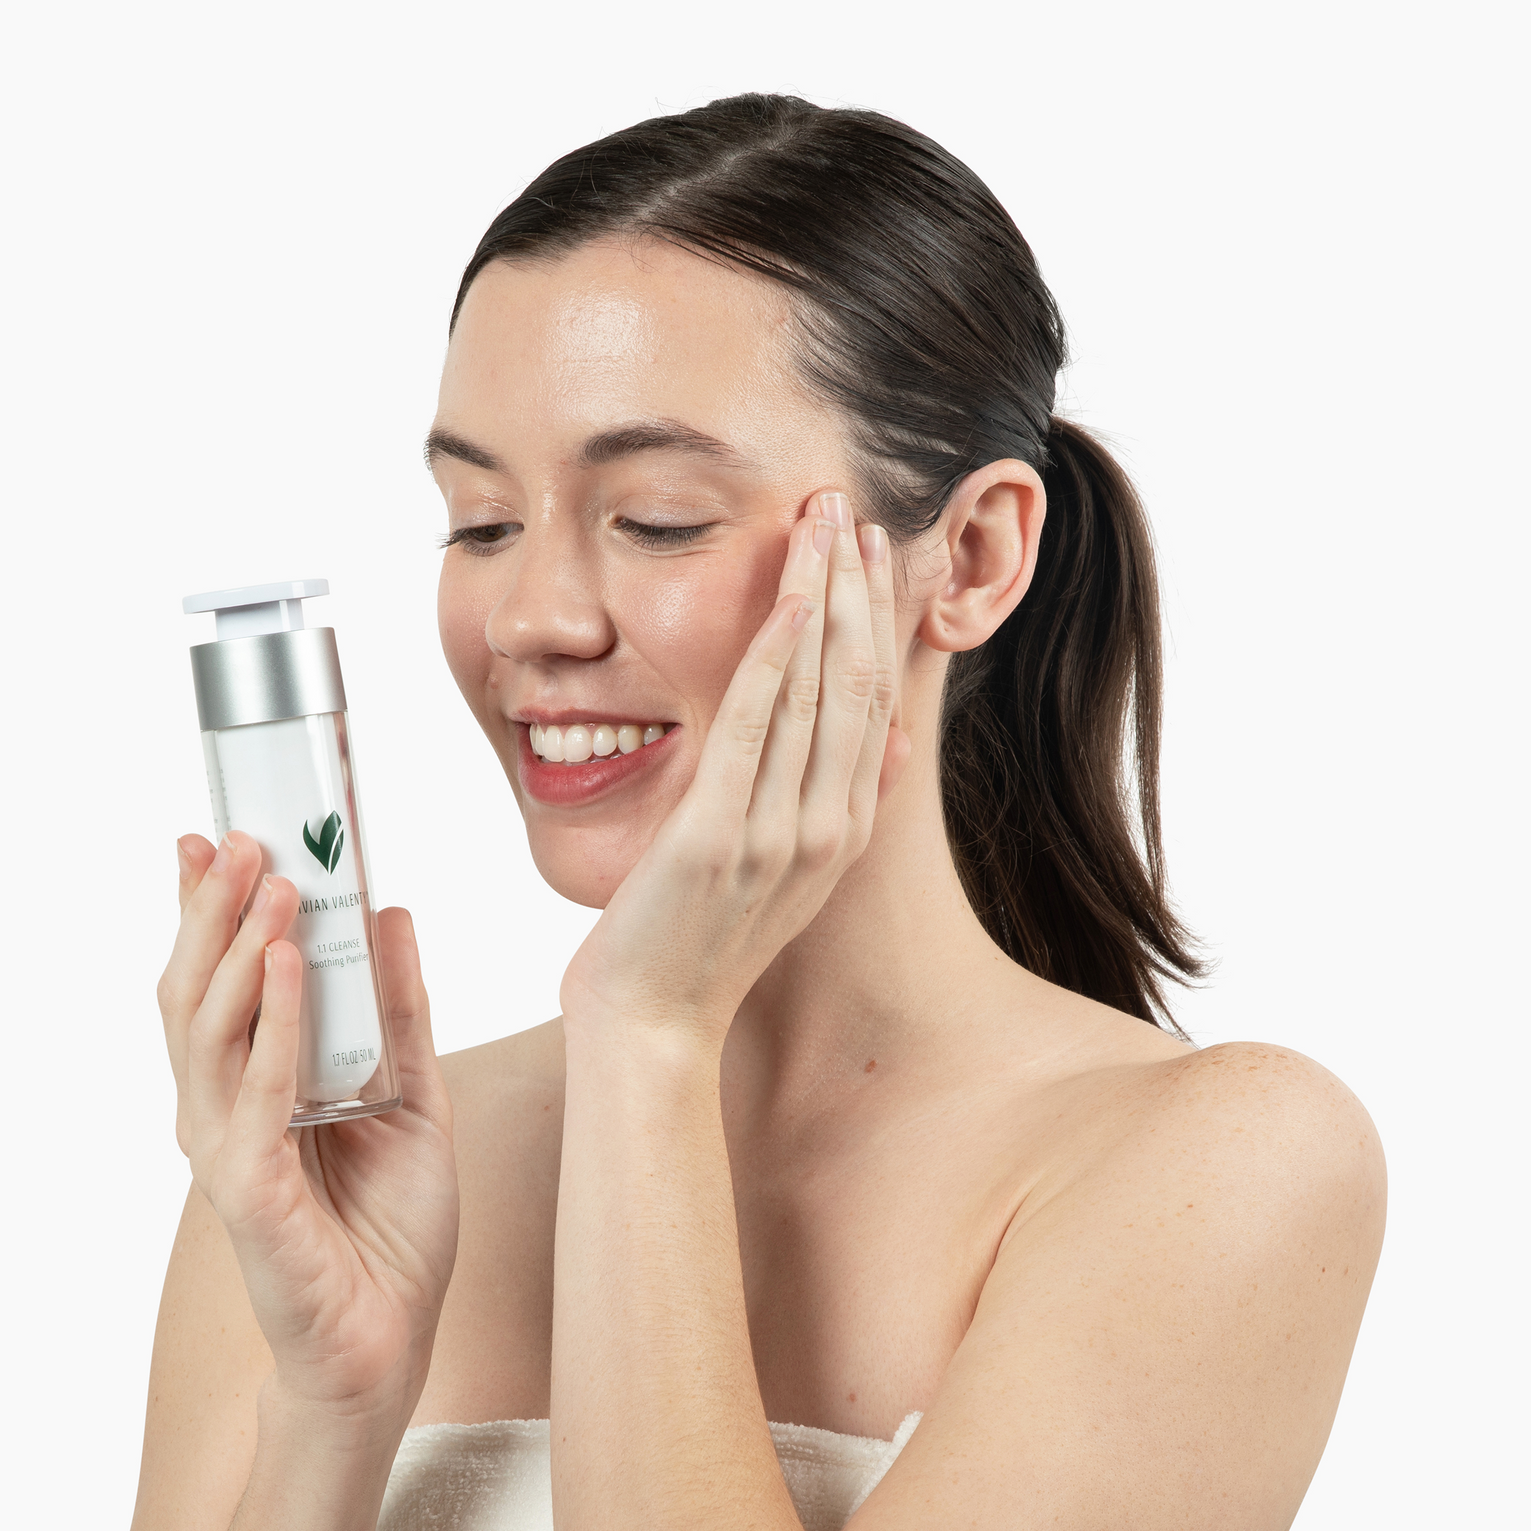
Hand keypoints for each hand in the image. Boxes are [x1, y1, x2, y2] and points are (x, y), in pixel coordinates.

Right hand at [157, 834, 459, 1425]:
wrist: (389, 1342)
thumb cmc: (388, 1229)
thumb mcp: (411, 1097)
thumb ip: (397, 1013)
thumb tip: (390, 913)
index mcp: (252, 1086)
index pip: (214, 981)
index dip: (206, 909)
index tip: (215, 835)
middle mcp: (222, 1109)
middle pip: (194, 991)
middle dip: (212, 909)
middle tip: (239, 837)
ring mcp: (226, 1148)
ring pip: (210, 1029)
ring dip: (238, 948)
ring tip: (270, 882)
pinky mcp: (249, 1190)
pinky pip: (256, 1091)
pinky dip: (270, 1024)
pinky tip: (286, 965)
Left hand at [559, 491, 912, 1046]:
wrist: (652, 1026)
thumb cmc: (693, 949)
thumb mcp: (776, 878)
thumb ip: (817, 810)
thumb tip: (868, 746)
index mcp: (841, 834)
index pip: (873, 704)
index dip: (878, 621)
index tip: (872, 552)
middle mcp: (826, 830)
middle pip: (859, 683)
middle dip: (860, 587)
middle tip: (854, 503)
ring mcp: (777, 835)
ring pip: (817, 690)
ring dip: (825, 595)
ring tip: (826, 517)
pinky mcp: (718, 838)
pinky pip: (754, 726)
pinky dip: (775, 655)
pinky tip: (788, 596)